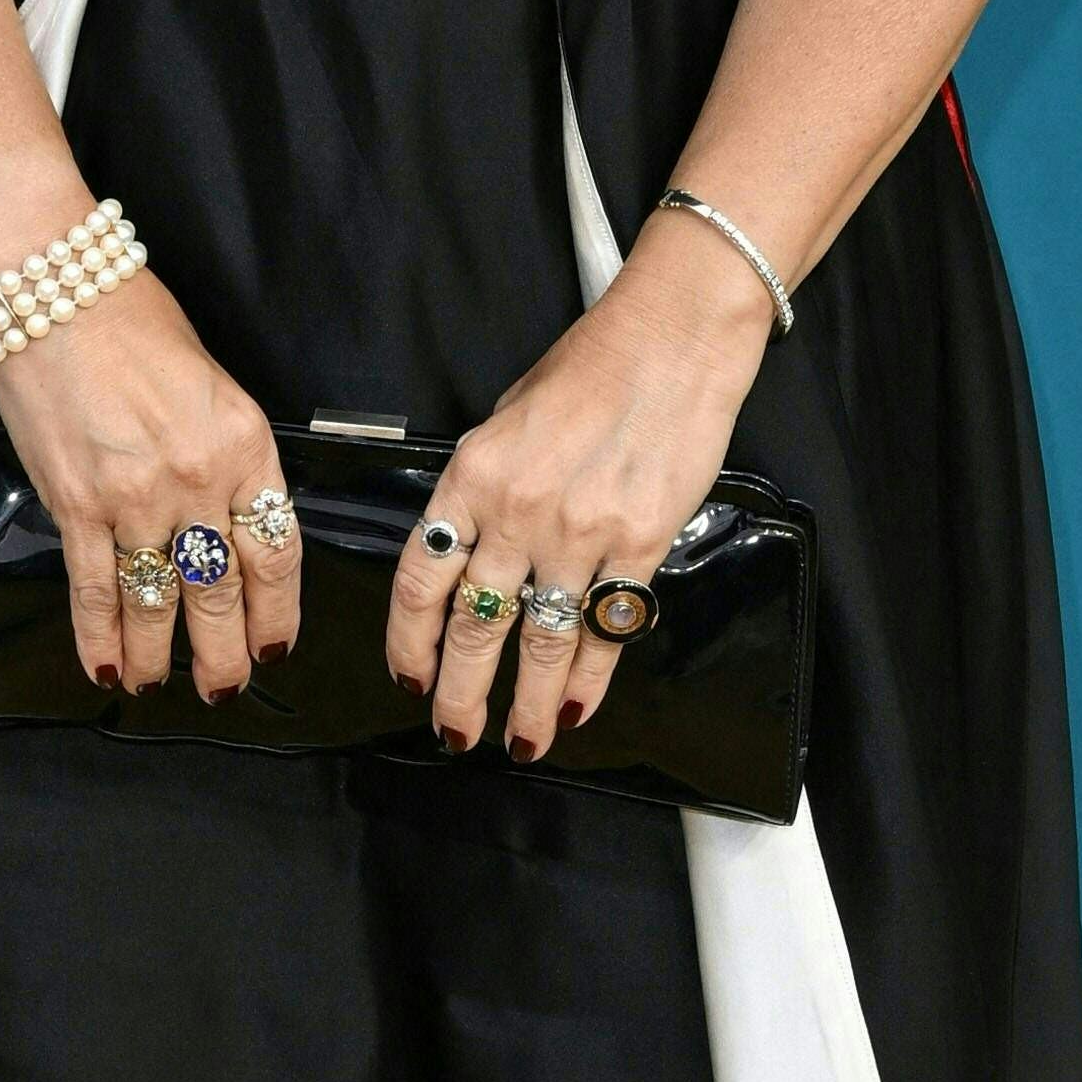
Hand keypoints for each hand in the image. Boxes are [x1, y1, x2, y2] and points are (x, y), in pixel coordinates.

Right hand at [0, 276, 298, 701]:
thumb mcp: (211, 385)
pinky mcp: (76, 504)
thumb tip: (229, 519)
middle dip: (226, 653)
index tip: (275, 641)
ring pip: (157, 603)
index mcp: (244, 444)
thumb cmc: (130, 321)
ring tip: (157, 685)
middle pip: (222, 592)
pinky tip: (105, 667)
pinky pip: (93, 590)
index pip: (276, 550)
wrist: (56, 289)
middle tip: (225, 686)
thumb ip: (227, 455)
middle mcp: (198, 479)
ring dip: (159, 657)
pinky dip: (100, 637)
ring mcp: (135, 498)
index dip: (278, 610)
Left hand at [387, 212, 775, 760]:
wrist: (671, 340)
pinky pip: (608, 627)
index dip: (410, 642)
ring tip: (520, 742)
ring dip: (528, 704)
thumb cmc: (590, 369)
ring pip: (543, 642)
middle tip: (455, 734)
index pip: (421, 580)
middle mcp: (518, 512)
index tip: (411, 677)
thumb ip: (482, 492)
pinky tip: (579, 707)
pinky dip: (592, 677)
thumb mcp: (506, 421)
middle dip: (461, 694)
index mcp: (472, 477)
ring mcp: (580, 533)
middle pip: (475, 628)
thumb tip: (468, 553)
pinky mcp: (640, 544)